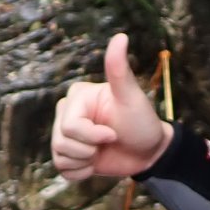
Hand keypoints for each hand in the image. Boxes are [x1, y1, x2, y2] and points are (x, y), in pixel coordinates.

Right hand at [51, 32, 174, 181]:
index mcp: (77, 97)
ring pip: (60, 157)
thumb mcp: (132, 97)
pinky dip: (81, 173)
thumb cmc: (142, 122)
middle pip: (62, 142)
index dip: (93, 137)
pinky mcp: (69, 155)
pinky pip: (62, 170)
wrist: (149, 151)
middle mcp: (66, 113)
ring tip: (102, 152)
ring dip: (85, 162)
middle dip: (89, 150)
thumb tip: (121, 36)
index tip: (114, 134)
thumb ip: (120, 70)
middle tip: (110, 142)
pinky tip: (95, 163)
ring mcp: (65, 135)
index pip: (70, 126)